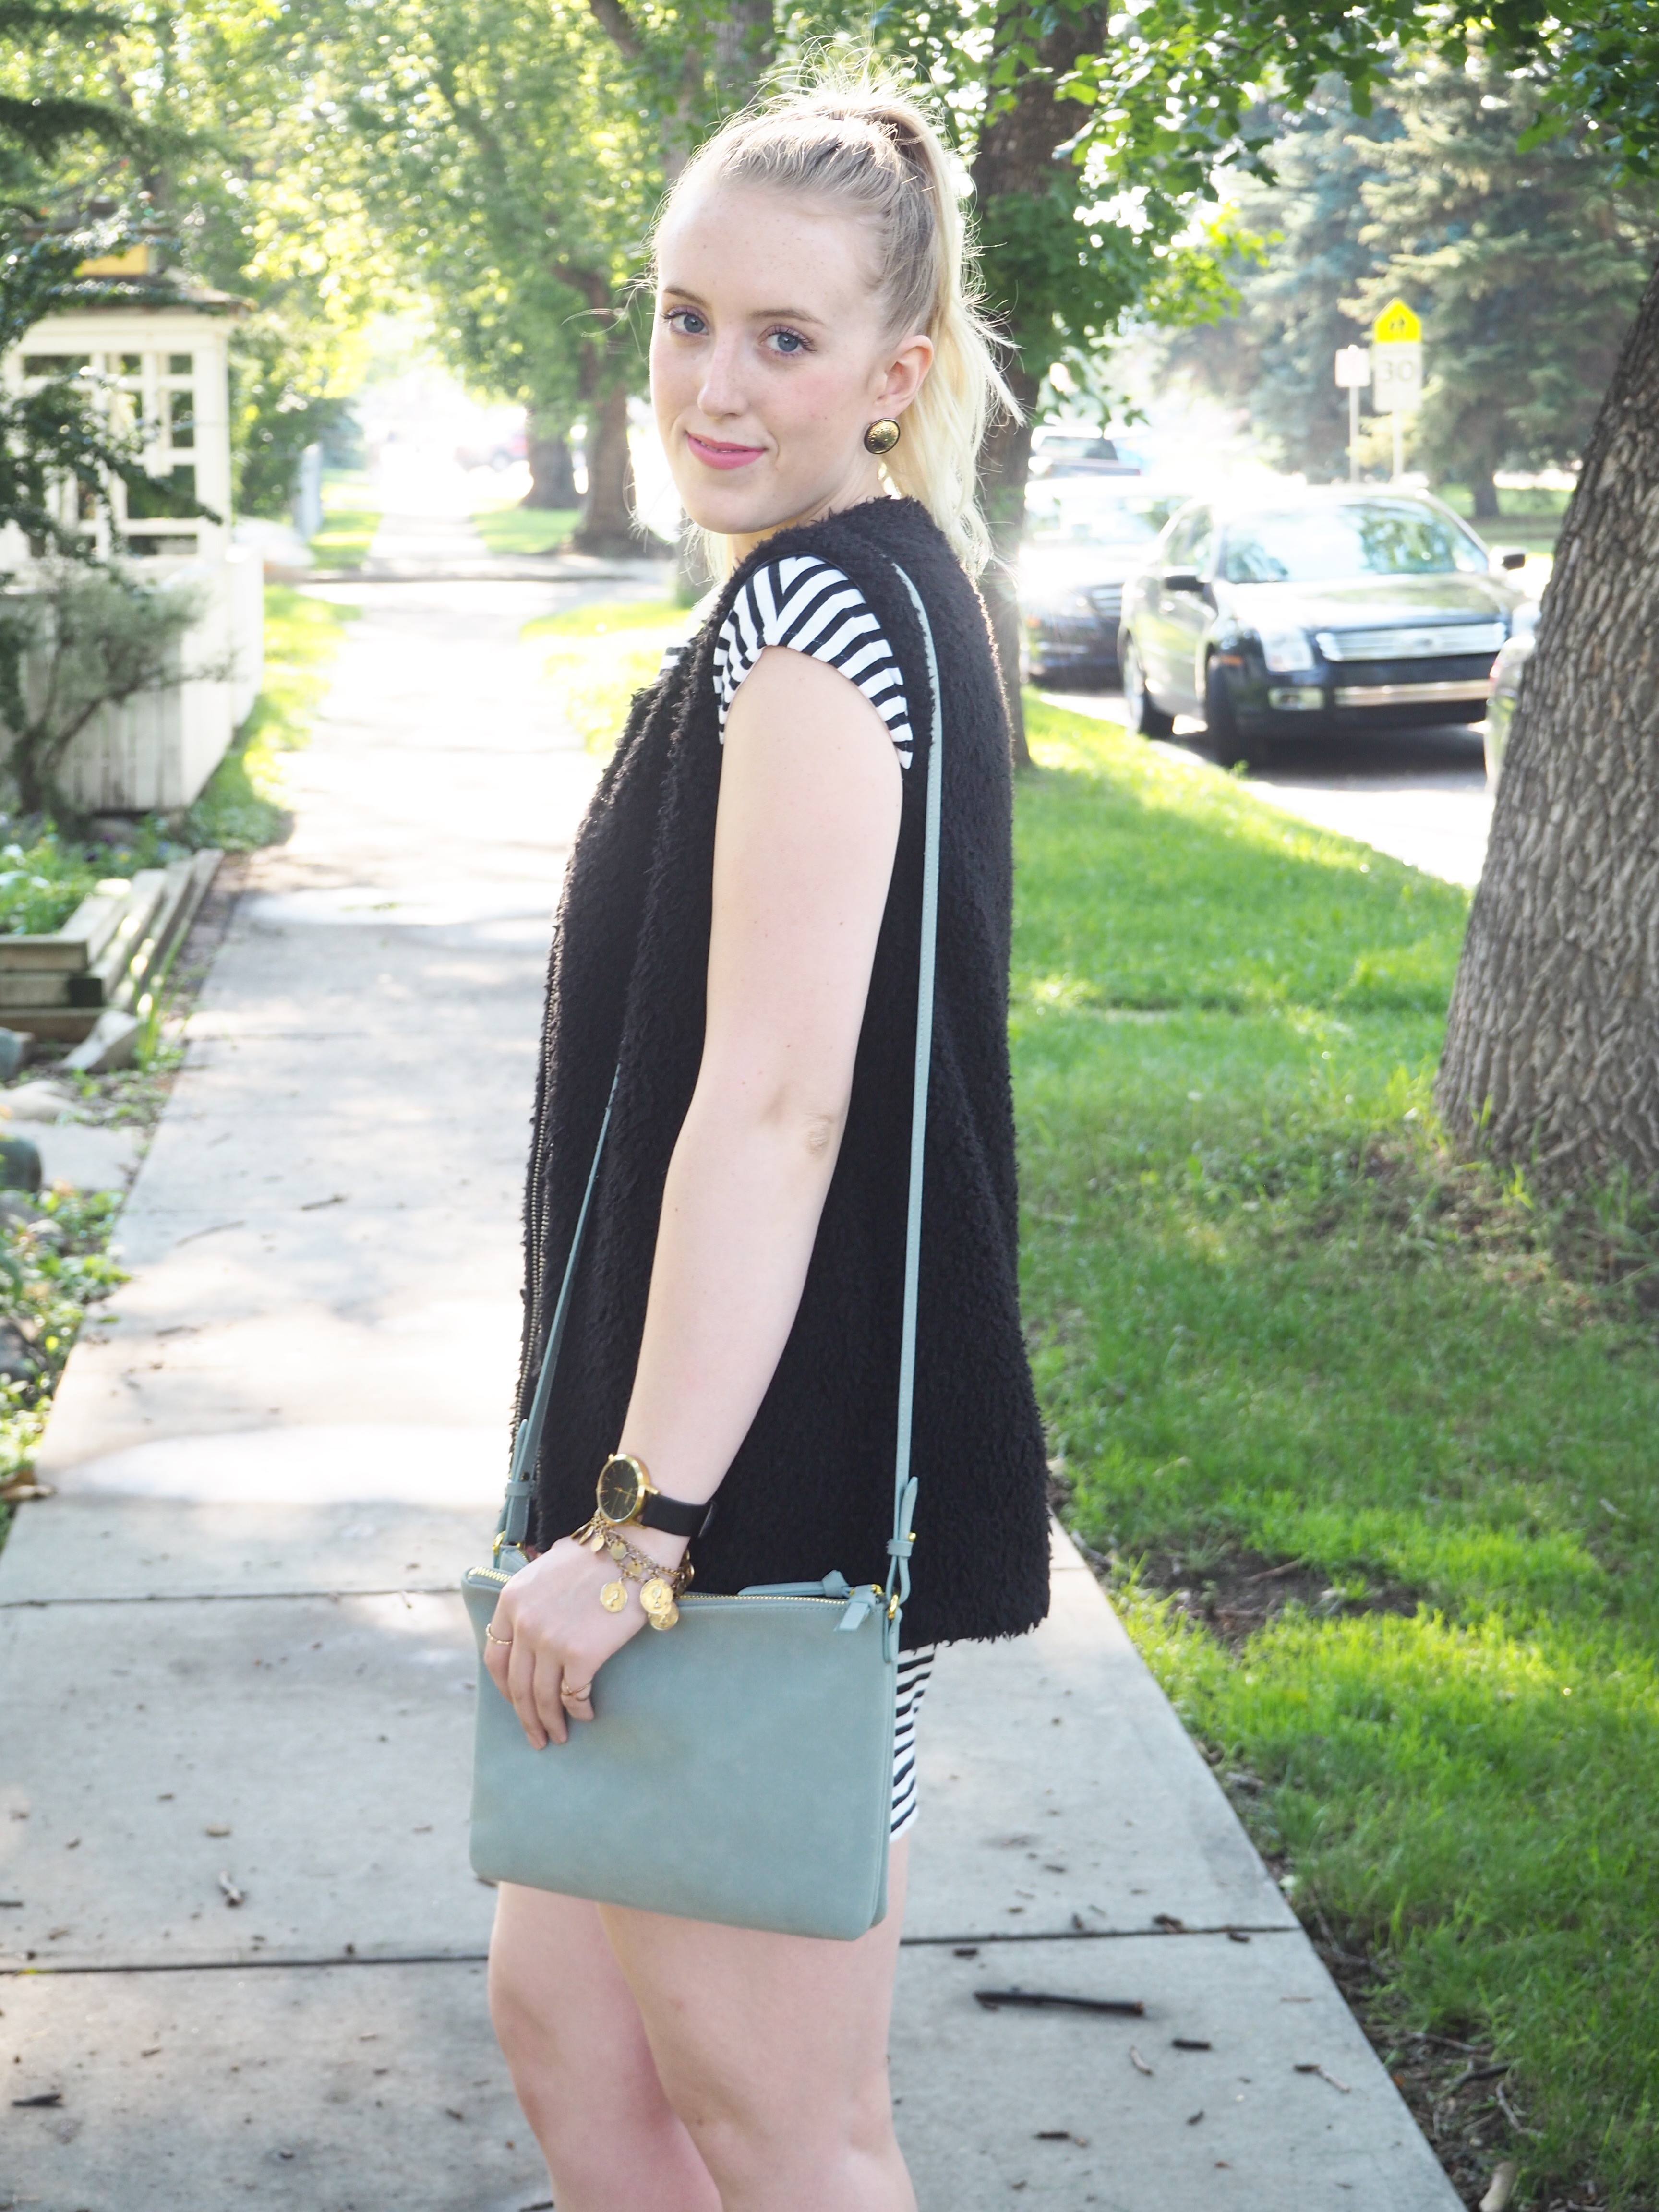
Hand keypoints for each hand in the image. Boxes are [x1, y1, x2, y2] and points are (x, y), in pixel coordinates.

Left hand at [484, 1529, 687, 1747]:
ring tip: (558, 1736)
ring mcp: (550, 1641)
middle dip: (525, 1717)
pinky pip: (573, 1694)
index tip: (515, 1702)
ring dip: (549, 1722)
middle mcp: (524, 1624)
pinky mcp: (581, 1655)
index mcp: (511, 1601)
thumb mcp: (547, 1566)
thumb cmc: (598, 1553)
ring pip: (541, 1697)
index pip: (495, 1657)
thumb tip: (533, 1615)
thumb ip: (533, 1595)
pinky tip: (586, 1714)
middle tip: (535, 1736)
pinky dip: (578, 1710)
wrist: (634, 1548)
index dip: (503, 1686)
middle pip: (516, 1685)